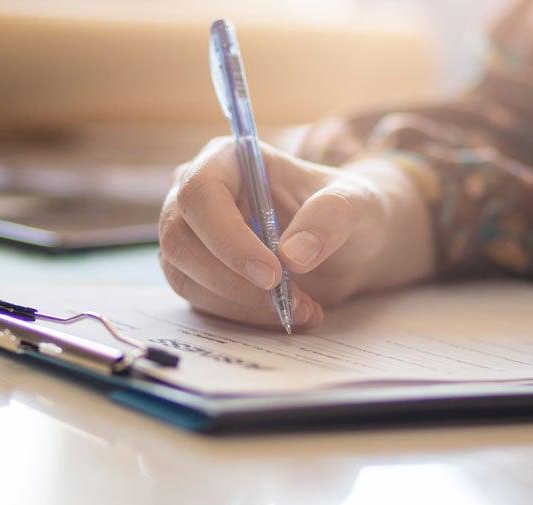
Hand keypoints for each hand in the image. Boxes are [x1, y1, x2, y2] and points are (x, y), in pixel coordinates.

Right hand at [159, 137, 433, 330]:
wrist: (349, 244)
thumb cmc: (345, 210)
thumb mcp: (353, 203)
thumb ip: (328, 218)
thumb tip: (291, 255)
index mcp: (225, 160)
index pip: (199, 194)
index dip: (228, 237)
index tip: (273, 274)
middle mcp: (197, 196)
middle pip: (179, 241)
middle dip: (234, 281)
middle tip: (291, 300)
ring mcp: (190, 237)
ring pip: (186, 278)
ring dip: (243, 305)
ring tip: (303, 308)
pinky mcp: (196, 274)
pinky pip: (202, 303)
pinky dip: (246, 316)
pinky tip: (291, 313)